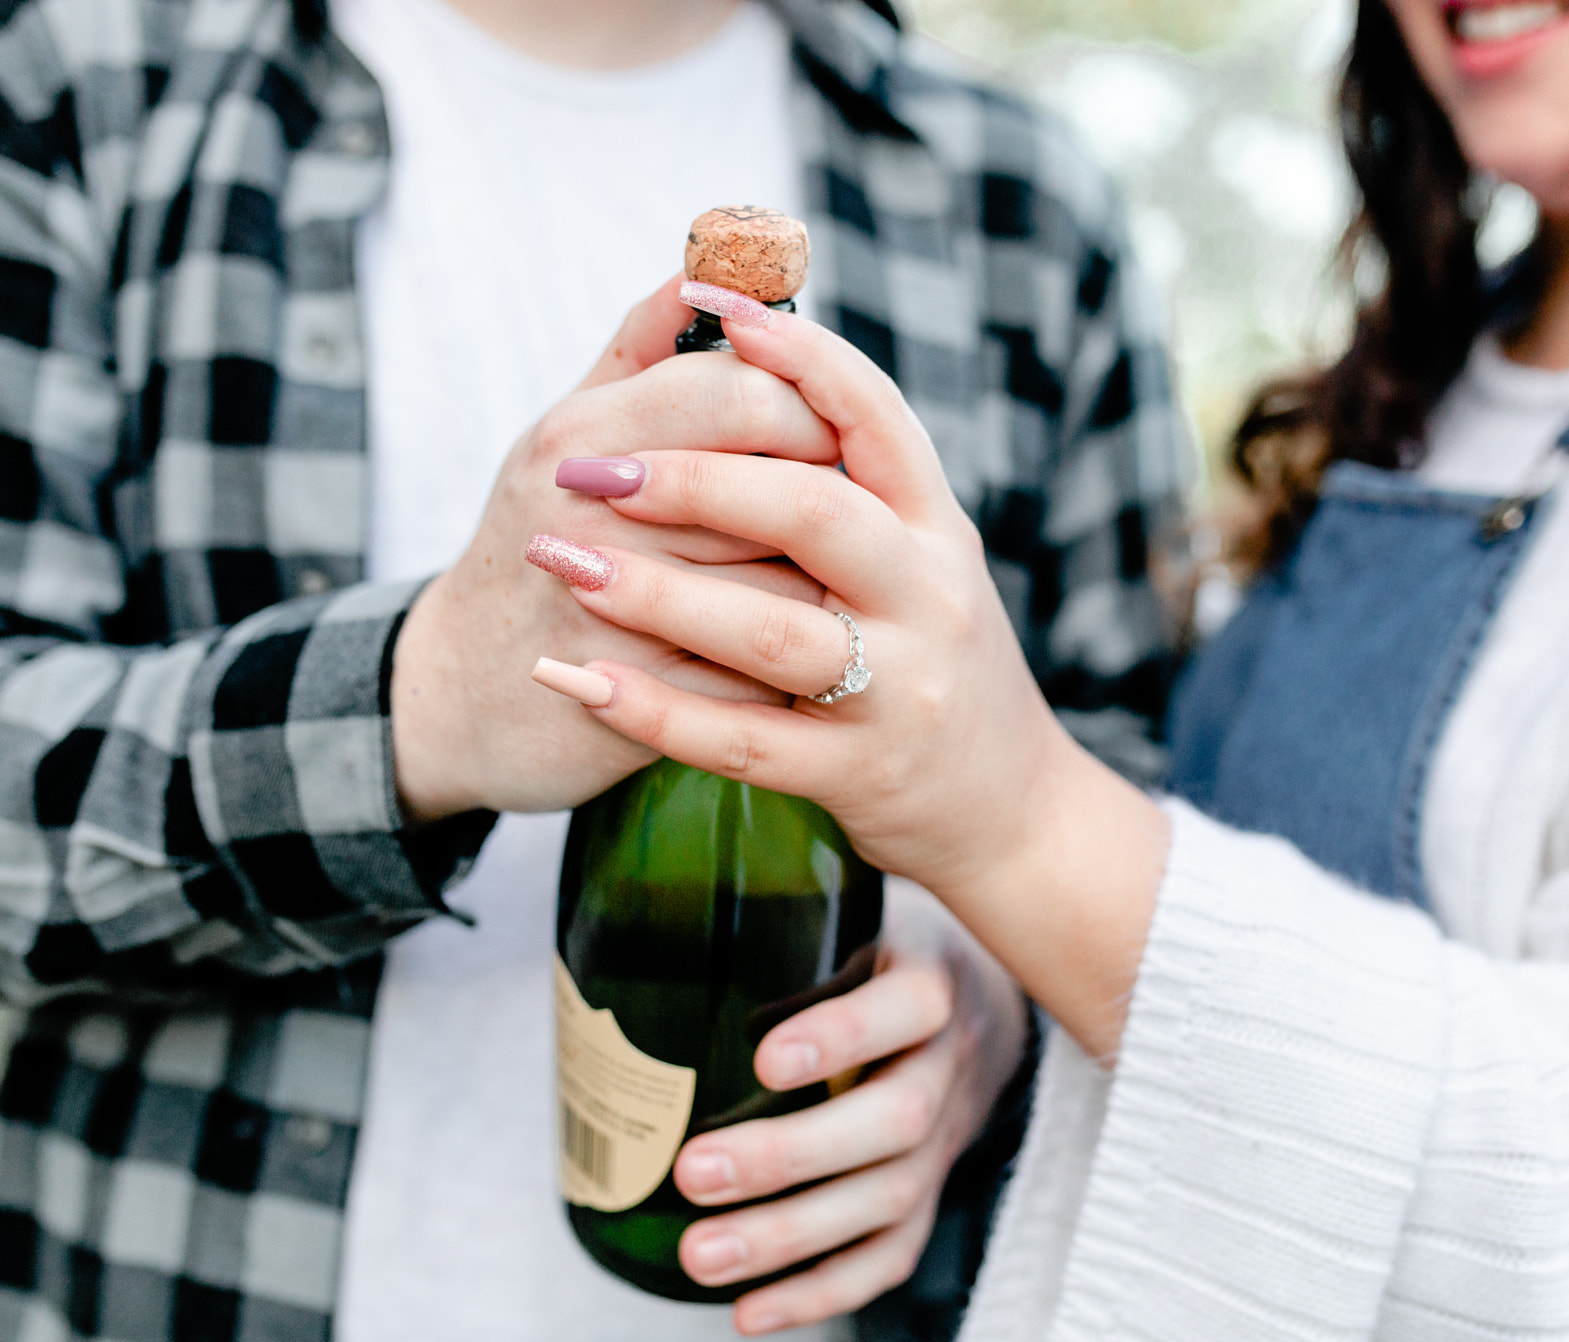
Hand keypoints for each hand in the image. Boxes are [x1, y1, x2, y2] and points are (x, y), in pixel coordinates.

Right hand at [390, 276, 840, 820]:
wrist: (456, 695)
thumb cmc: (535, 544)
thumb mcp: (566, 436)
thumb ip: (641, 348)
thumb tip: (706, 261)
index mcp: (578, 436)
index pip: (737, 391)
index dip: (811, 405)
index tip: (834, 433)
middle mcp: (588, 515)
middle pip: (770, 485)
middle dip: (831, 498)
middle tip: (855, 510)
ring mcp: (610, 611)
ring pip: (780, 584)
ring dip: (828, 586)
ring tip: (840, 582)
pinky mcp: (638, 700)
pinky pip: (758, 673)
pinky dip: (800, 664)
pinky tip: (811, 654)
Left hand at [528, 292, 1168, 1053]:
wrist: (1006, 808)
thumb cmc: (931, 657)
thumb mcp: (916, 556)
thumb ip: (843, 473)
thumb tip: (744, 345)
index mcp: (936, 527)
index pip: (875, 416)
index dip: (799, 354)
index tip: (717, 306)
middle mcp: (930, 598)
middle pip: (815, 513)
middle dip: (694, 480)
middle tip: (589, 468)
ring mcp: (899, 691)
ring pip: (771, 633)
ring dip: (656, 593)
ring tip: (562, 562)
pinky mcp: (859, 775)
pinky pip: (743, 743)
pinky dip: (653, 709)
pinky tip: (579, 678)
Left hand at [669, 880, 1026, 1334]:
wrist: (986, 996)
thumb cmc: (888, 942)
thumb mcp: (861, 899)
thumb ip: (793, 891)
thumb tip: (680, 845)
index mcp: (933, 977)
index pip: (905, 1007)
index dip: (841, 1036)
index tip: (763, 1059)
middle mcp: (950, 1060)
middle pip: (892, 1123)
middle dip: (789, 1157)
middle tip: (691, 1172)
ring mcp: (949, 1134)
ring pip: (888, 1198)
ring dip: (790, 1237)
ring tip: (700, 1254)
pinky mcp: (933, 1189)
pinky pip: (892, 1254)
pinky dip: (824, 1290)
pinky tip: (751, 1312)